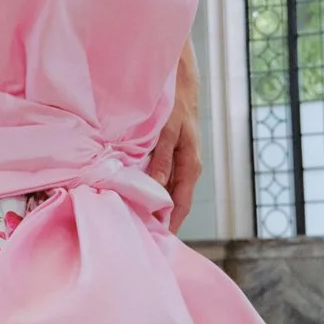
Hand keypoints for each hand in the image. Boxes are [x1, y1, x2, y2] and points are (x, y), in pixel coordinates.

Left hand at [149, 53, 202, 234]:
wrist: (182, 82)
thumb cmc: (176, 105)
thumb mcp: (168, 133)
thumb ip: (162, 161)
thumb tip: (157, 191)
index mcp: (190, 167)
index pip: (181, 206)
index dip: (168, 225)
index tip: (153, 241)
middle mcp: (187, 169)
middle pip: (173, 203)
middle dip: (158, 218)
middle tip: (137, 234)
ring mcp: (180, 163)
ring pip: (166, 191)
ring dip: (152, 203)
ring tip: (132, 218)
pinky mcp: (171, 155)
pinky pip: (161, 178)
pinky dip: (150, 187)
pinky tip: (134, 192)